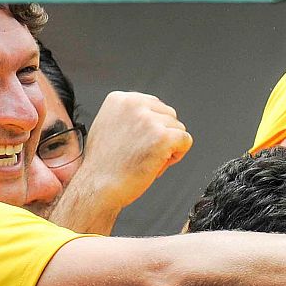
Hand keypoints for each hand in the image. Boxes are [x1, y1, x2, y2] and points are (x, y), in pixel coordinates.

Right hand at [70, 91, 191, 212]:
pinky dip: (177, 155)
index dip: (153, 127)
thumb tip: (150, 114)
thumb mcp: (109, 126)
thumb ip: (129, 116)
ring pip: (179, 129)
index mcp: (120, 99)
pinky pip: (186, 141)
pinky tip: (158, 163)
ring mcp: (149, 120)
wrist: (98, 185)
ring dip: (169, 146)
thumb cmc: (104, 164)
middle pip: (169, 115)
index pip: (155, 105)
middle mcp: (134, 105)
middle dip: (163, 135)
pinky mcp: (163, 137)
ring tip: (147, 159)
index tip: (140, 141)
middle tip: (143, 152)